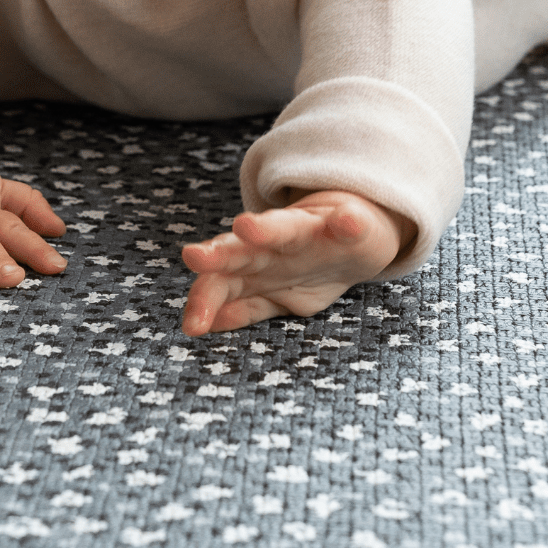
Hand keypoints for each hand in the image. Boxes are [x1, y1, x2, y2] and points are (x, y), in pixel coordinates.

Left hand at [179, 190, 413, 336]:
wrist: (356, 231)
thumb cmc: (307, 266)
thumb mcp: (274, 293)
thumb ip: (243, 306)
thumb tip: (202, 325)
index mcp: (254, 263)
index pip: (222, 281)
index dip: (204, 299)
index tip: (191, 326)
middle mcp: (275, 243)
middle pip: (242, 249)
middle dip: (218, 255)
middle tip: (193, 257)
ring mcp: (312, 229)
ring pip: (284, 227)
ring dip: (265, 228)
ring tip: (245, 226)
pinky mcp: (350, 221)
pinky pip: (349, 222)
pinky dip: (347, 221)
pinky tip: (345, 222)